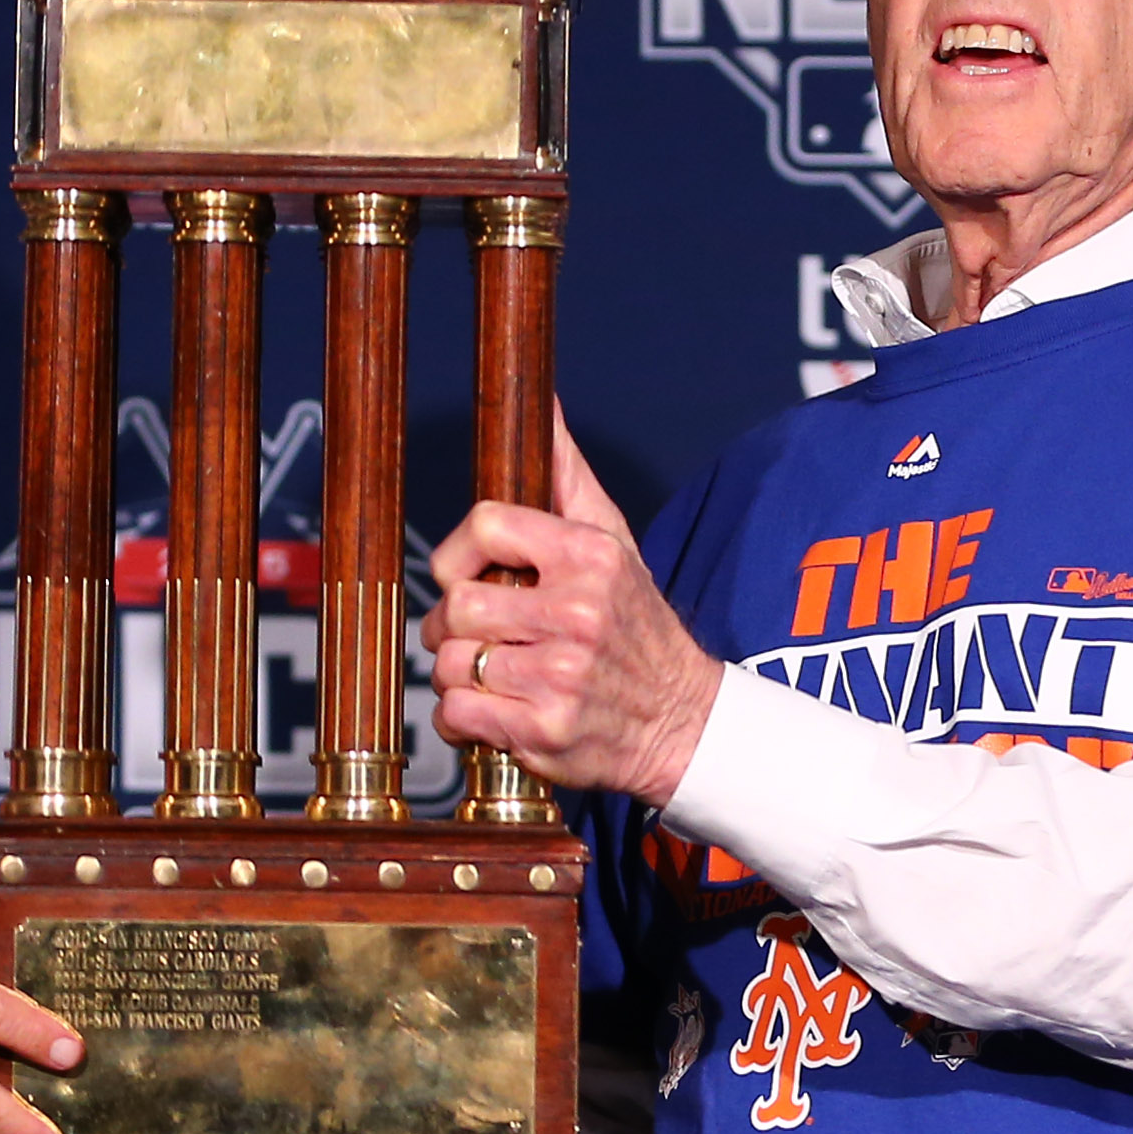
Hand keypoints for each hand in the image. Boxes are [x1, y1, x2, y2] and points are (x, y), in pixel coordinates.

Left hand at [422, 409, 723, 805]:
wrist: (682, 722)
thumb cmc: (636, 628)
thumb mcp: (614, 542)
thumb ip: (568, 475)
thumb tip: (544, 403)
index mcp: (589, 557)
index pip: (485, 525)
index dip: (458, 554)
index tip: (465, 575)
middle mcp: (578, 613)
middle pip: (457, 603)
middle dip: (452, 625)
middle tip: (476, 636)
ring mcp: (560, 675)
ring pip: (450, 662)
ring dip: (458, 674)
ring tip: (493, 675)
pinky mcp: (544, 730)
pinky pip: (456, 713)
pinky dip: (461, 718)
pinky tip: (494, 712)